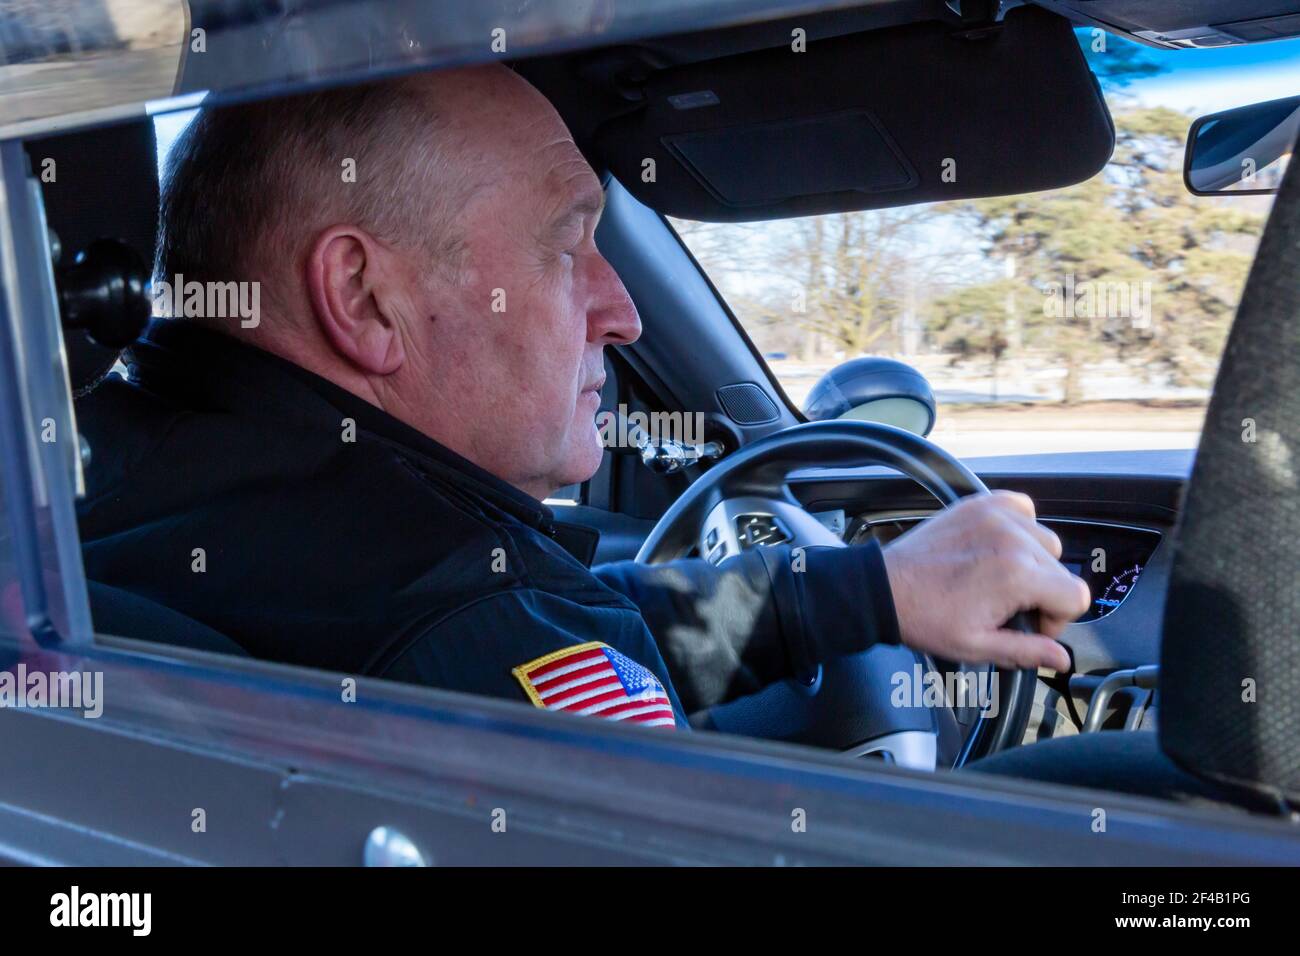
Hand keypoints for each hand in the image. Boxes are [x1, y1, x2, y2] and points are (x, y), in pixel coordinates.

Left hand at [881, 490, 1089, 671]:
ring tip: (1000, 577)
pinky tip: (999, 547)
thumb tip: (1061, 658)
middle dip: (1042, 592)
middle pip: (1060, 569)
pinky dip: (1019, 526)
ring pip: (1045, 540)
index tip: (1031, 624)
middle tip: (1008, 605)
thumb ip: (1027, 651)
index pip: (1075, 595)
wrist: (885, 588)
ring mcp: (996, 516)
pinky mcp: (980, 504)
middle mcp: (1012, 539)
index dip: (1058, 618)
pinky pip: (1022, 509)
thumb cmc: (925, 617)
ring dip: (1032, 560)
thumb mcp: (977, 646)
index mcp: (1017, 575)